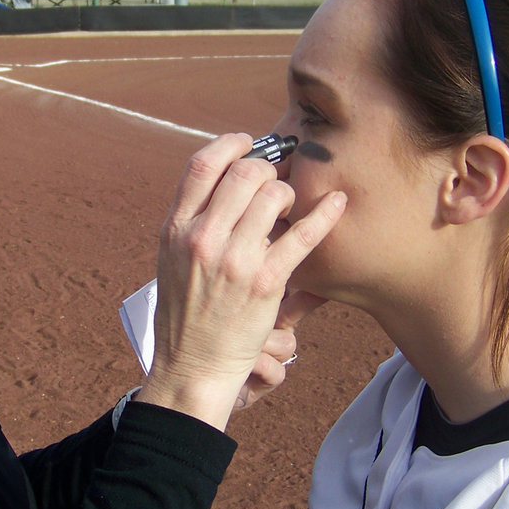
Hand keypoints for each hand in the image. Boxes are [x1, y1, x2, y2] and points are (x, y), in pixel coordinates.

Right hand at [137, 134, 344, 430]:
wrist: (193, 365)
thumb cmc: (184, 312)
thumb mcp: (170, 258)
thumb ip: (190, 219)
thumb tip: (221, 179)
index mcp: (175, 228)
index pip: (202, 165)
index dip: (231, 145)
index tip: (248, 143)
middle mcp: (203, 238)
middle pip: (244, 173)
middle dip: (267, 168)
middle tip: (274, 181)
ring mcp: (235, 259)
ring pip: (274, 196)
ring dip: (289, 193)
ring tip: (290, 206)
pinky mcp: (266, 281)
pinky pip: (303, 234)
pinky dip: (325, 214)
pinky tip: (338, 203)